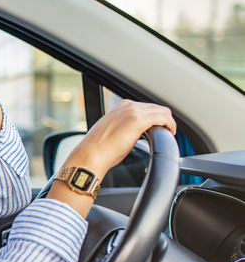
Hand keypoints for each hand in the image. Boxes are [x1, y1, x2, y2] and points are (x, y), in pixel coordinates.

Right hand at [48, 100, 175, 217]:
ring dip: (168, 122)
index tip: (158, 128)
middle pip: (157, 107)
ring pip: (163, 111)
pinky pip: (164, 118)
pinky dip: (170, 125)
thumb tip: (132, 134)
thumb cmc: (99, 149)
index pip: (147, 107)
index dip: (156, 117)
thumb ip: (124, 127)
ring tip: (168, 134)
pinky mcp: (138, 121)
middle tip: (165, 133)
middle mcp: (127, 106)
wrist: (91, 155)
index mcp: (121, 107)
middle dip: (163, 119)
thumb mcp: (112, 131)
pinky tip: (170, 133)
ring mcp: (133, 112)